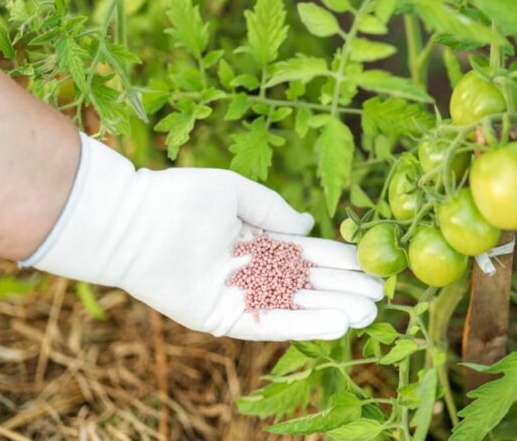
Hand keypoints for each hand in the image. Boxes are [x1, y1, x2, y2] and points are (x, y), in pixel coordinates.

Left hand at [21, 133, 382, 340]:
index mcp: (256, 239)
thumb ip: (275, 211)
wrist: (135, 222)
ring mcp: (239, 295)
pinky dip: (304, 325)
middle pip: (308, 282)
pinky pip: (271, 324)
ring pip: (296, 305)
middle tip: (381, 294)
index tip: (370, 263)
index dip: (339, 259)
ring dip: (332, 309)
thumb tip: (309, 226)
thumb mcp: (238, 192)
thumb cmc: (182, 197)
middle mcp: (252, 270)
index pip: (307, 252)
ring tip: (369, 313)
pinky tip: (337, 323)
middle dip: (344, 287)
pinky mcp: (225, 317)